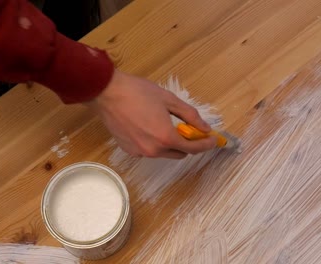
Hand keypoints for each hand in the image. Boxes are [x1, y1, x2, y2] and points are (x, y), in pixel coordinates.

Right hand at [87, 70, 216, 158]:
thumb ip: (190, 116)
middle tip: (189, 129)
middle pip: (180, 153)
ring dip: (171, 143)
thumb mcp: (170, 100)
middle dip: (188, 143)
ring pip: (164, 153)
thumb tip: (205, 128)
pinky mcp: (129, 151)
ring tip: (165, 124)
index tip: (213, 139)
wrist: (107, 93)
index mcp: (166, 137)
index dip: (206, 144)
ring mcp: (140, 152)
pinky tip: (149, 127)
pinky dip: (155, 143)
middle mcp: (154, 150)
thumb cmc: (138, 92)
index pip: (193, 148)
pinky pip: (149, 151)